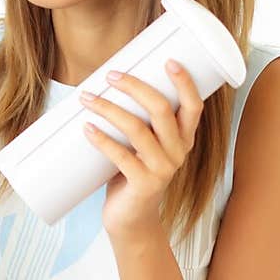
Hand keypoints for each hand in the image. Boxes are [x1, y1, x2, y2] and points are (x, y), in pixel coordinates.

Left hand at [79, 60, 203, 240]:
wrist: (132, 219)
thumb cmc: (133, 172)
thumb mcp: (144, 146)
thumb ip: (137, 121)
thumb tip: (107, 83)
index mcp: (183, 139)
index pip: (193, 106)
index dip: (185, 83)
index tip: (169, 60)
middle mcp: (178, 152)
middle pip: (161, 110)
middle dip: (135, 87)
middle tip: (110, 75)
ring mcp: (162, 169)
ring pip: (137, 129)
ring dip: (109, 108)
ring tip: (86, 97)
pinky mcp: (143, 184)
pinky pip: (121, 156)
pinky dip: (101, 139)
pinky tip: (86, 127)